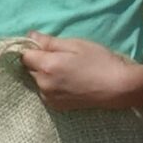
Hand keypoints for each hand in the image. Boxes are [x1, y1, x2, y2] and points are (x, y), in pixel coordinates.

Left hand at [18, 32, 140, 110]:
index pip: (24, 55)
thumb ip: (50, 42)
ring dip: (44, 74)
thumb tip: (30, 36)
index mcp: (47, 66)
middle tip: (61, 57)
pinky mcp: (55, 107)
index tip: (45, 46)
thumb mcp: (77, 45)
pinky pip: (45, 91)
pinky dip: (51, 85)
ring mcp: (48, 97)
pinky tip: (68, 82)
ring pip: (37, 81)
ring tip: (67, 70)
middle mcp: (43, 84)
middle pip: (29, 69)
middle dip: (39, 61)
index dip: (32, 48)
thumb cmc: (101, 61)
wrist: (118, 88)